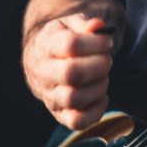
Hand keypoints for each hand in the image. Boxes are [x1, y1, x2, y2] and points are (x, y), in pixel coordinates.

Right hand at [23, 11, 118, 131]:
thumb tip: (97, 27)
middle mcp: (43, 72)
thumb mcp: (70, 25)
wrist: (40, 61)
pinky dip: (96, 111)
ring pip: (74, 99)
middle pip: (72, 73)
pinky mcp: (58, 114)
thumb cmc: (61, 40)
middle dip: (99, 66)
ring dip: (98, 87)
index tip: (106, 42)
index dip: (96, 43)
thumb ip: (85, 24)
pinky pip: (77, 121)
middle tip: (106, 60)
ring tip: (102, 77)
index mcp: (46, 45)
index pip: (71, 44)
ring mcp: (49, 96)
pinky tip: (101, 96)